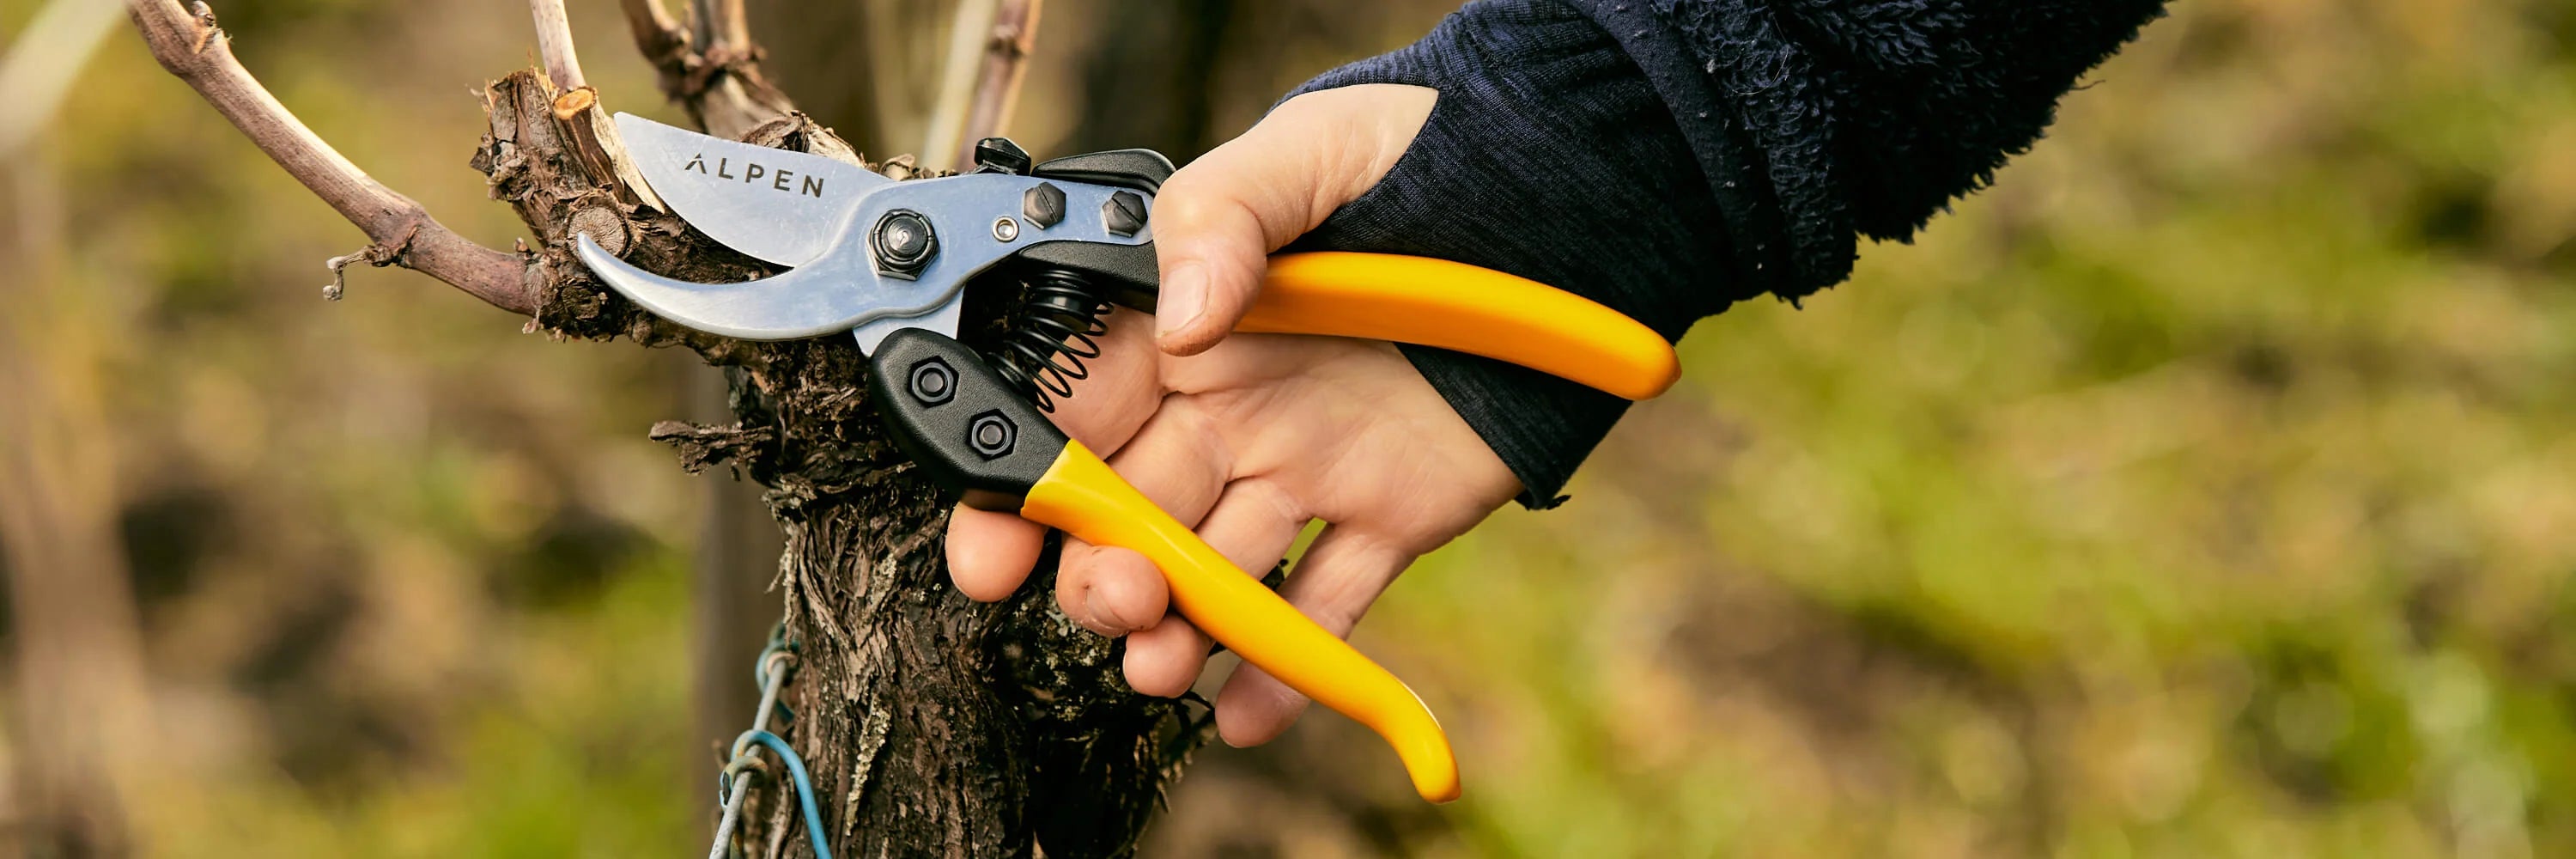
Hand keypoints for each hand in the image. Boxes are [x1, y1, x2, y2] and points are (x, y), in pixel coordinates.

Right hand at [944, 84, 1522, 746]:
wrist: (1571, 207)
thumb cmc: (1424, 157)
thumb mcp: (1306, 155)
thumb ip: (1223, 218)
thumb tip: (1181, 322)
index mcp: (1183, 329)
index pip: (1072, 416)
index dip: (1023, 483)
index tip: (994, 542)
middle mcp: (1229, 410)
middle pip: (1130, 514)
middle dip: (1101, 571)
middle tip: (1114, 598)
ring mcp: (1305, 469)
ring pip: (1215, 573)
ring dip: (1176, 632)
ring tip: (1161, 663)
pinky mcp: (1389, 516)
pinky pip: (1330, 605)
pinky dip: (1287, 672)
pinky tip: (1244, 714)